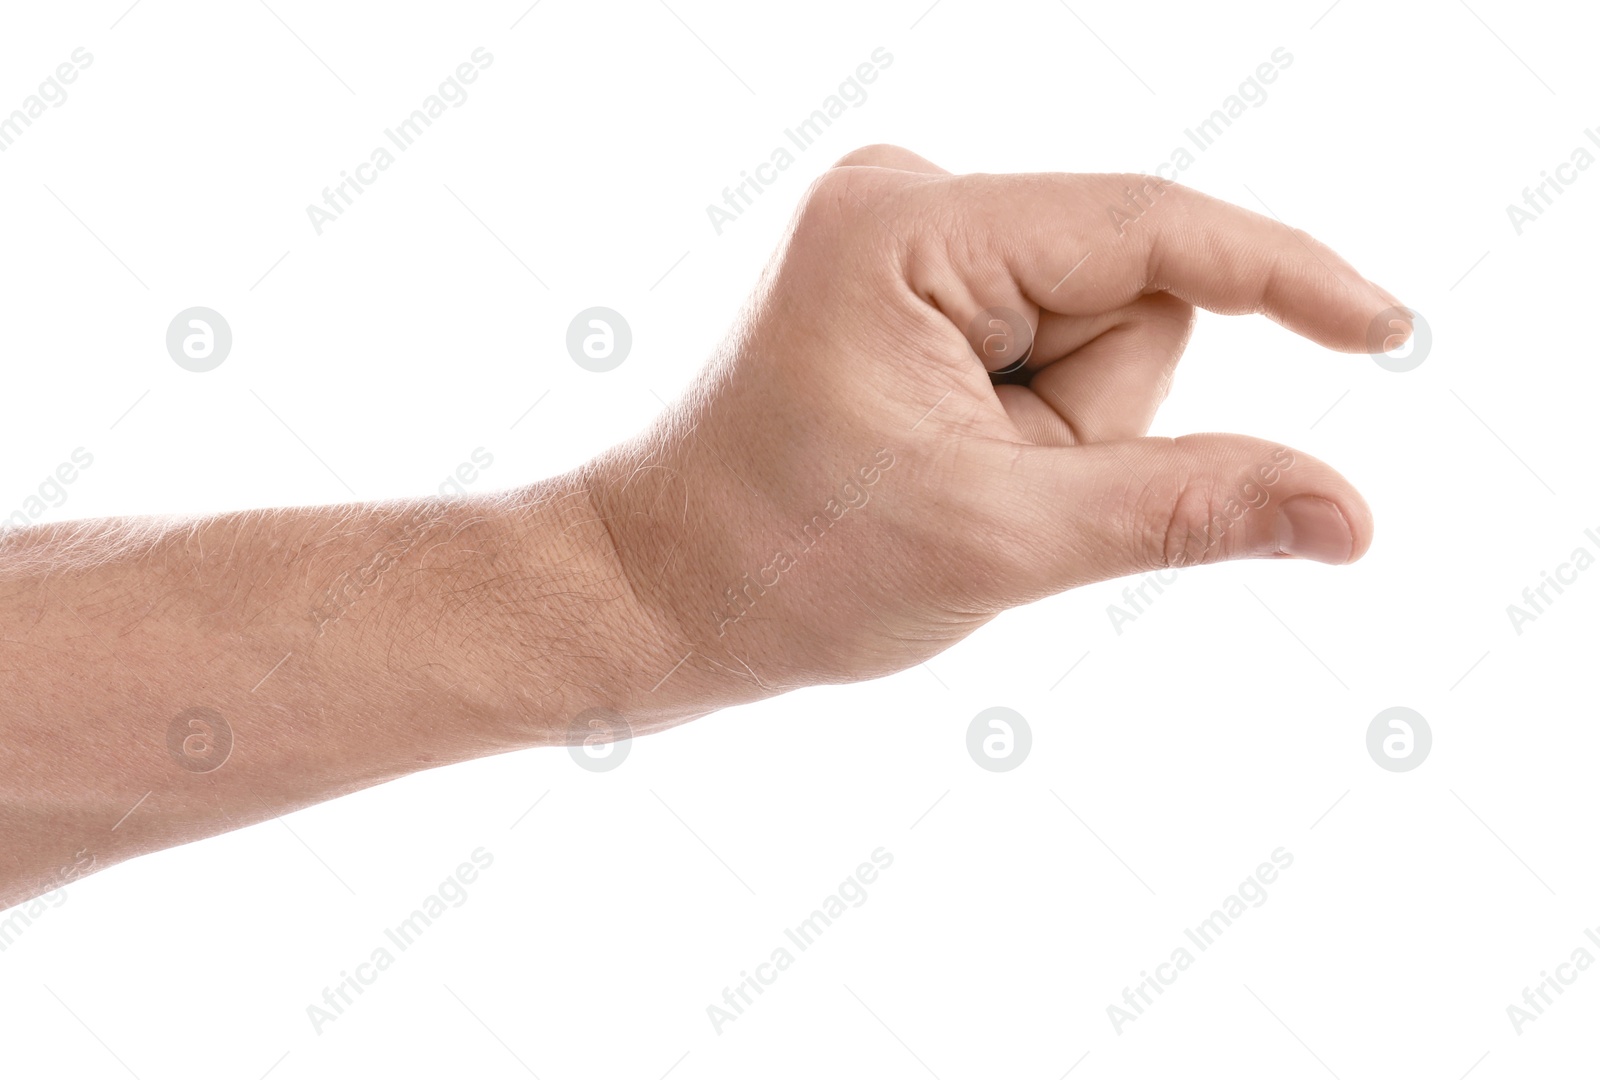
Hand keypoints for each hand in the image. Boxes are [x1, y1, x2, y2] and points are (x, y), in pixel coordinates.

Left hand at [590, 144, 1403, 724]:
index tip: (1389, 329)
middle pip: (1126, 294)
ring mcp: (908, 236)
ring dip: (1052, 432)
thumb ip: (1181, 508)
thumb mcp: (998, 541)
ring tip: (943, 481)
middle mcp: (906, 200)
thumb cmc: (786, 565)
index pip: (1151, 231)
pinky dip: (1028, 422)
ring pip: (1093, 331)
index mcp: (908, 228)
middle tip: (978, 490)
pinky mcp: (914, 282)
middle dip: (1088, 416)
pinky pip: (1047, 344)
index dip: (1284, 276)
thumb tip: (1346, 511)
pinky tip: (936, 459)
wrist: (663, 592)